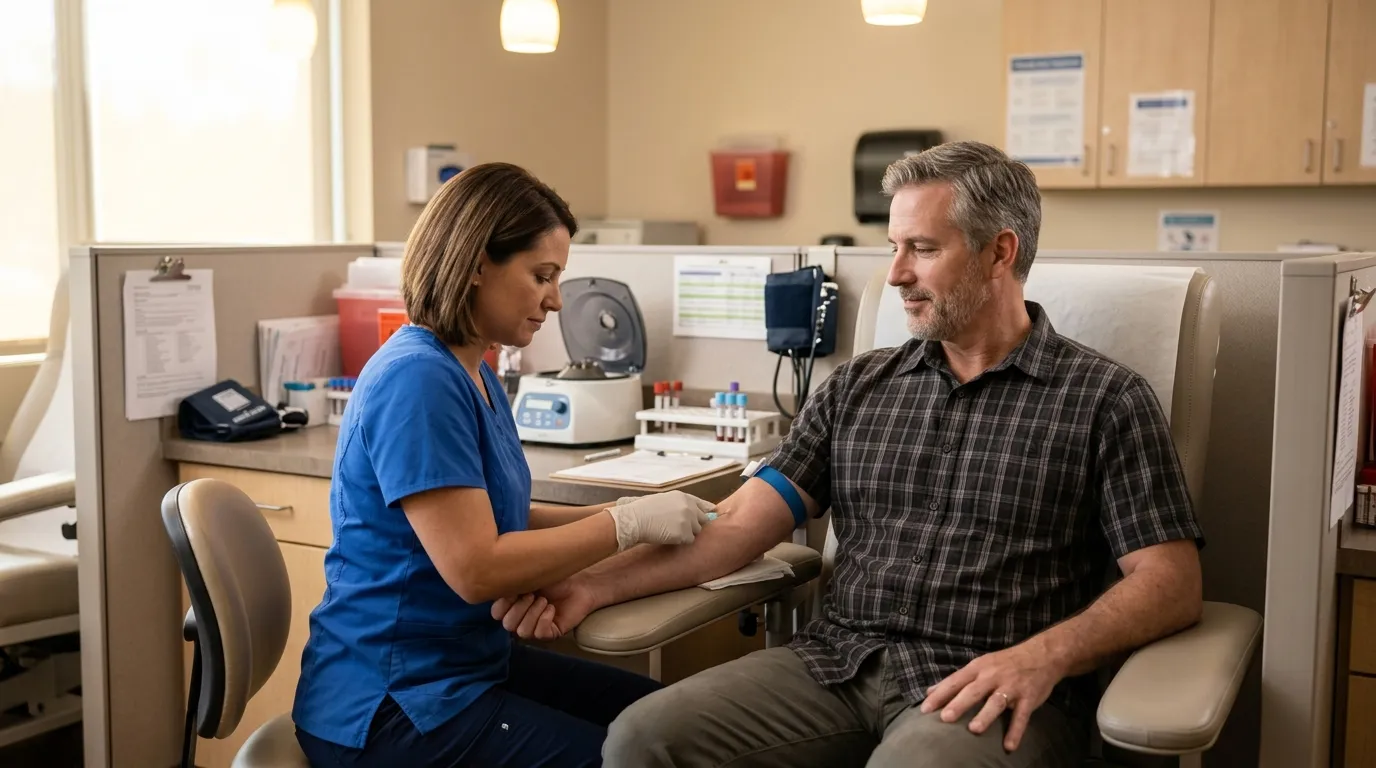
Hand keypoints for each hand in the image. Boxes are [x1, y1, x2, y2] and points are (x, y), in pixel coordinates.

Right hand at [491, 577, 595, 640]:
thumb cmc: (554, 578)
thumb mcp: (529, 576)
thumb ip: (512, 582)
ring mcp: (535, 628)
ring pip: (522, 632)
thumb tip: (498, 587)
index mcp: (512, 605)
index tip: (517, 589)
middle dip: (520, 608)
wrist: (579, 583)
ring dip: (533, 614)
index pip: (496, 613)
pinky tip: (551, 609)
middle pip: (507, 624)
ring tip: (544, 602)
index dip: (504, 603)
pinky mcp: (550, 634)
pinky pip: (539, 634)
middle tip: (533, 595)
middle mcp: (521, 619)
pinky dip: (544, 620)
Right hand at [607, 490, 713, 550]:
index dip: (706, 510)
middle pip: (702, 520)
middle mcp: (689, 507)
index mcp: (683, 497)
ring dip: (687, 534)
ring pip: (696, 531)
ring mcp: (688, 520)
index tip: (712, 513)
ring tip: (670, 532)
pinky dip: (681, 541)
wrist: (635, 519)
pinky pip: (689, 541)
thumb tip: (692, 510)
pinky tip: (669, 537)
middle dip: (694, 525)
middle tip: (679, 528)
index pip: (702, 504)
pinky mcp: (685, 533)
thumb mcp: (663, 499)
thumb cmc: (643, 510)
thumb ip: (679, 503)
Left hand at [919, 641, 1064, 751]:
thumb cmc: (1004, 663)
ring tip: (974, 730)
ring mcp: (1011, 687)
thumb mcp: (979, 665)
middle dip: (959, 704)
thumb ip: (956, 680)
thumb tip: (929, 691)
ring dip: (985, 715)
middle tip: (945, 718)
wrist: (1042, 654)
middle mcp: (993, 676)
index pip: (955, 681)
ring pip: (996, 702)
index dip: (939, 695)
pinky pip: (1021, 716)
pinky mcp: (1029, 698)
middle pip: (973, 690)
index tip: (924, 709)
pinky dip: (1015, 731)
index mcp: (978, 668)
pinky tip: (1008, 746)